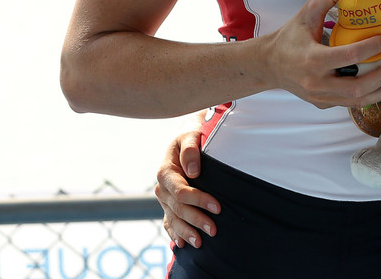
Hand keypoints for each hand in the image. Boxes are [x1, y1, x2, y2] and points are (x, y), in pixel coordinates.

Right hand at [154, 126, 218, 248]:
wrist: (186, 139)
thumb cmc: (192, 136)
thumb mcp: (191, 135)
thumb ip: (191, 150)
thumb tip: (193, 171)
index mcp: (166, 171)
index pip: (181, 192)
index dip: (199, 200)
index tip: (218, 206)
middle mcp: (162, 188)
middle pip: (178, 208)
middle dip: (196, 220)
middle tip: (214, 230)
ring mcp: (164, 198)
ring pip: (173, 219)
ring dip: (186, 232)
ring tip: (200, 243)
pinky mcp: (168, 204)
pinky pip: (168, 222)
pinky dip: (175, 233)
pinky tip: (182, 244)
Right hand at [263, 0, 380, 108]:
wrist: (269, 64)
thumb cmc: (289, 37)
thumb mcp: (305, 12)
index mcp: (313, 59)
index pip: (348, 56)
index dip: (371, 47)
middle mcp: (316, 82)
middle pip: (356, 88)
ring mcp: (320, 97)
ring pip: (356, 101)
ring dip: (380, 92)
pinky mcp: (322, 104)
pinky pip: (349, 104)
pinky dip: (368, 96)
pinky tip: (380, 86)